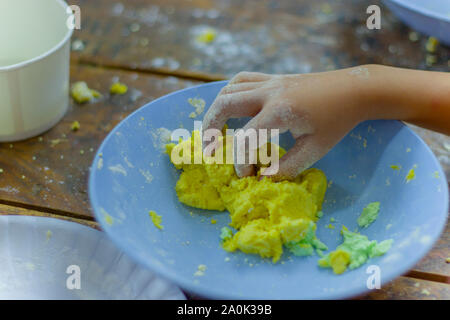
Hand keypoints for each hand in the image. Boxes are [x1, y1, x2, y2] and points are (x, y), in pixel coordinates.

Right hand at [202, 70, 367, 179]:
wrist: (354, 89)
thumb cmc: (338, 121)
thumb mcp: (315, 149)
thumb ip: (287, 166)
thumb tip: (263, 178)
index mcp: (280, 112)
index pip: (246, 138)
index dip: (241, 162)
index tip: (247, 176)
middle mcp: (269, 92)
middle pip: (224, 104)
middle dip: (210, 129)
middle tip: (210, 151)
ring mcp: (269, 82)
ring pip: (228, 89)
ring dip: (216, 111)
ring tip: (216, 132)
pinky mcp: (272, 78)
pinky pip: (241, 80)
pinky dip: (230, 94)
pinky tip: (232, 109)